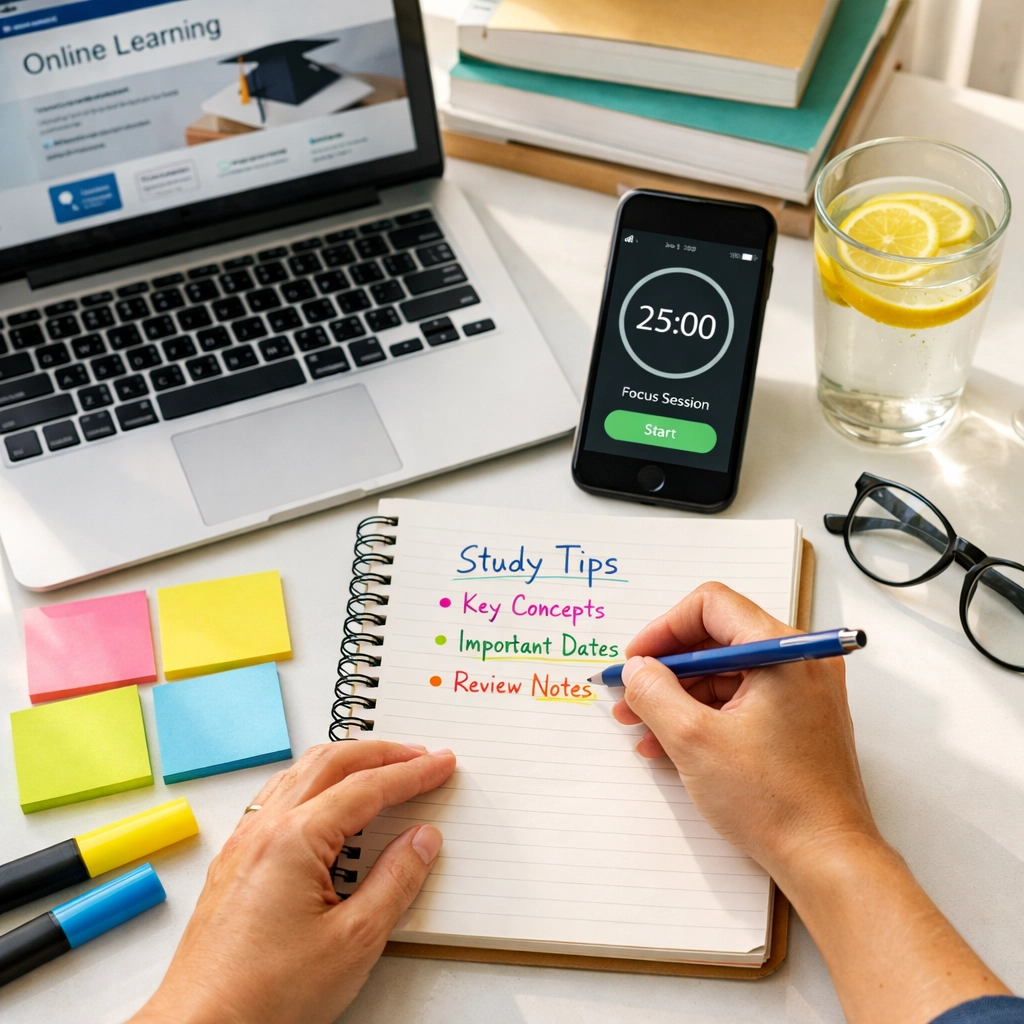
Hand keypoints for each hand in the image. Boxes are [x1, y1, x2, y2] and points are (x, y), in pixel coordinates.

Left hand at [129, 742, 455, 1023]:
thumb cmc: (266, 996)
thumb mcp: (354, 941)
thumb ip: (396, 882)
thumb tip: (423, 840)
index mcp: (294, 839)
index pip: (367, 788)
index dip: (411, 773)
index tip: (441, 764)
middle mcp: (264, 830)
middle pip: (330, 763)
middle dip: (380, 753)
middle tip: (418, 755)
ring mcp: (243, 844)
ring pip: (300, 774)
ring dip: (345, 763)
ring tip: (378, 767)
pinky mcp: (234, 863)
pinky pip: (279, 798)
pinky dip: (315, 784)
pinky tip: (325, 802)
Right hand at [614, 584, 1009, 1023]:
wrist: (827, 860)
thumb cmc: (775, 802)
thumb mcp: (694, 741)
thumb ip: (655, 693)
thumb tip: (637, 669)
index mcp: (783, 651)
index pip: (711, 605)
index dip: (664, 629)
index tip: (637, 660)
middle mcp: (798, 662)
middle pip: (716, 640)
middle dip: (666, 668)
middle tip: (630, 694)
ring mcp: (801, 693)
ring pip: (724, 674)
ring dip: (679, 697)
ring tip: (642, 728)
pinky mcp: (797, 721)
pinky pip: (741, 701)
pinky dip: (703, 716)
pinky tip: (669, 744)